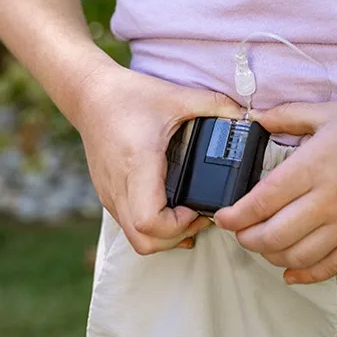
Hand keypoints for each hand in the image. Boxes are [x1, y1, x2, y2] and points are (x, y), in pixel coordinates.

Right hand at [72, 63, 243, 254]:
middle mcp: (120, 186)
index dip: (179, 225)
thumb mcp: (176, 96)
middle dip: (176, 237)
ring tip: (186, 213)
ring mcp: (109, 194)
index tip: (197, 208)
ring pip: (135, 239)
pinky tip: (169, 209)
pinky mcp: (107, 195)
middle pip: (144, 242)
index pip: (151, 221)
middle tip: (197, 215)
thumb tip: (248, 116)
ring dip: (164, 236)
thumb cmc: (128, 95)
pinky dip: (150, 228)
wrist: (89, 94)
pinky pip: (128, 226)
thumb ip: (216, 105)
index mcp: (138, 164)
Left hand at [213, 88, 336, 283]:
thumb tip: (254, 118)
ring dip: (272, 257)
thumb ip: (286, 117)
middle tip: (240, 232)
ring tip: (263, 246)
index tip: (222, 217)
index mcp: (313, 166)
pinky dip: (307, 275)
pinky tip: (291, 272)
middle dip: (248, 239)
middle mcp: (329, 199)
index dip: (235, 216)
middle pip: (274, 236)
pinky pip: (333, 265)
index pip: (262, 202)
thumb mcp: (326, 111)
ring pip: (299, 256)